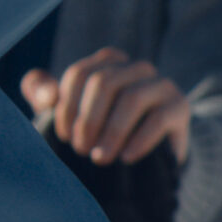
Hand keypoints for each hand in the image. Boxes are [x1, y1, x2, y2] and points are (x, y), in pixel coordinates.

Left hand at [20, 47, 190, 165]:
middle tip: (81, 150)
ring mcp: (161, 85)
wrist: (151, 154)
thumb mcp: (67, 110)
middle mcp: (135, 67)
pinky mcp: (179, 107)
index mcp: (107, 62)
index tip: (63, 136)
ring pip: (131, 99)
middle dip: (87, 120)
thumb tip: (46, 95)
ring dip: (111, 132)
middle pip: (103, 83)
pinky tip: (125, 158)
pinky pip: (158, 119)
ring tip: (99, 158)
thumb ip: (42, 93)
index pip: (79, 74)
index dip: (66, 107)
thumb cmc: (100, 129)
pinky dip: (138, 140)